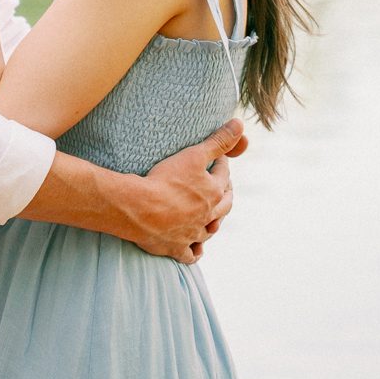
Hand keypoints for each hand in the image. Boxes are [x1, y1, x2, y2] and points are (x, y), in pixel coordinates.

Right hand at [131, 119, 247, 264]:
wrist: (140, 208)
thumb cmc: (166, 180)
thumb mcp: (194, 154)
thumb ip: (218, 141)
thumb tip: (240, 125)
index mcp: (214, 193)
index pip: (223, 175)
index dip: (222, 164)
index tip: (219, 158)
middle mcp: (207, 216)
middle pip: (224, 206)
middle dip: (226, 194)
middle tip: (224, 187)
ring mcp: (192, 234)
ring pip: (210, 230)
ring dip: (214, 223)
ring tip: (214, 217)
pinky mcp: (176, 247)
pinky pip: (191, 253)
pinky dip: (196, 250)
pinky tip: (198, 248)